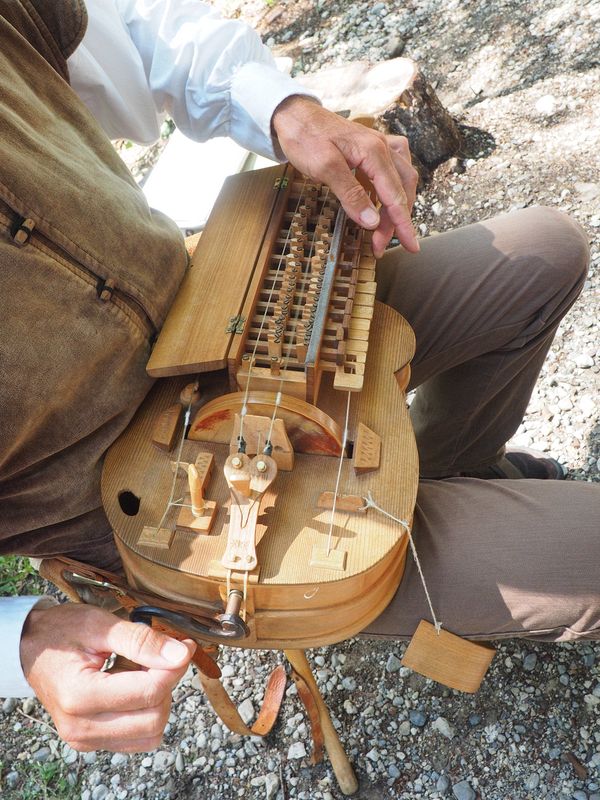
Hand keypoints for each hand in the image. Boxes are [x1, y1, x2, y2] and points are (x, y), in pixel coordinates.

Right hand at [20, 603, 194, 751]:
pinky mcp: (92, 742)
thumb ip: (141, 640)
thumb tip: (181, 654)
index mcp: (80, 696)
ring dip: (158, 701)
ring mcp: (85, 739)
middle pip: (154, 718)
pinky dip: (146, 713)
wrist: (31, 647)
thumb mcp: (100, 624)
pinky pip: (137, 738)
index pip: (150, 692)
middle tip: (161, 656)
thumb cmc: (61, 632)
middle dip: (167, 684)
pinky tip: (132, 686)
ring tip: (140, 671)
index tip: (183, 645)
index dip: (174, 666)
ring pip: (150, 733)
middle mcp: (81, 727)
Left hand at [271, 95, 418, 257]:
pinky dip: (393, 187)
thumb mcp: (325, 167)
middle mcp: (382, 148)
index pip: (394, 195)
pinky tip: (385, 197)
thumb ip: (351, 194)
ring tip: (383, 230)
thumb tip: (372, 221)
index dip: (402, 224)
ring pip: (401, 180)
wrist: (293, 114)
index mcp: (373, 152)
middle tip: (382, 246)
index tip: (410, 246)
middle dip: (395, 221)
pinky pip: (393, 168)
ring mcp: (378, 146)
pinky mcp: (370, 149)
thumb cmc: (305, 136)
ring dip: (396, 207)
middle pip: (401, 189)